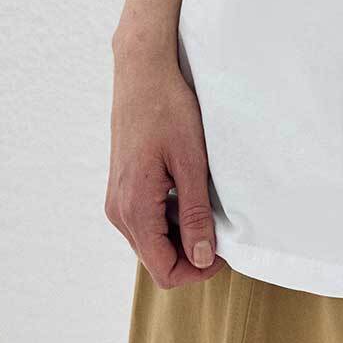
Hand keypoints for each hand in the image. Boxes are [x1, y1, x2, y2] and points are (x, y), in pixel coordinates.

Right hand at [106, 42, 225, 288]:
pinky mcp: (122, 186)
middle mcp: (118, 211)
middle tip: (221, 227)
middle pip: (157, 258)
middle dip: (191, 252)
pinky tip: (188, 189)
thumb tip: (202, 258)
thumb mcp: (190, 162)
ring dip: (181, 233)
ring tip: (207, 204)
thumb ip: (195, 213)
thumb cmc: (167, 108)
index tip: (225, 249)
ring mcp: (117, 199)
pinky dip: (169, 216)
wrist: (142, 71)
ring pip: (152, 240)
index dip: (198, 269)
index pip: (165, 270)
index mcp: (134, 209)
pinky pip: (146, 219)